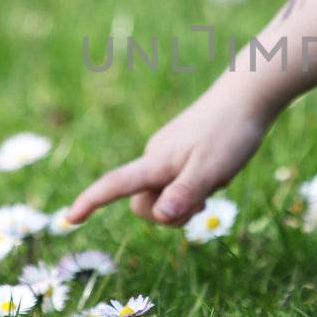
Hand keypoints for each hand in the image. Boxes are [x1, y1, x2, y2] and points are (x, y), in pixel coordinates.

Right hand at [64, 85, 273, 228]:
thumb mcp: (212, 170)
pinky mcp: (181, 151)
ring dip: (185, 202)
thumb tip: (160, 218)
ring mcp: (168, 153)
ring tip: (216, 182)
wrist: (248, 96)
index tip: (68, 219)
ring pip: (163, 194)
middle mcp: (155, 157)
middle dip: (167, 215)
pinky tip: (218, 172)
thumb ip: (185, 194)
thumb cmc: (231, 133)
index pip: (115, 185)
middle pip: (143, 202)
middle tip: (204, 203)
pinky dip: (193, 188)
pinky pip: (177, 182)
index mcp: (156, 162)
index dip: (90, 202)